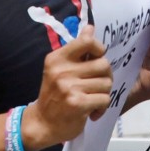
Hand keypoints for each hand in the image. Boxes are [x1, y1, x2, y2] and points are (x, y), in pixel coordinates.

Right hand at [20, 24, 112, 150]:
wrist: (42, 123)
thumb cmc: (54, 94)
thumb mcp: (60, 68)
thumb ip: (77, 49)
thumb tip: (90, 27)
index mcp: (57, 57)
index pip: (87, 42)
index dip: (99, 49)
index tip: (96, 59)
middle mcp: (62, 70)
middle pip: (103, 64)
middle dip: (105, 75)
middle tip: (96, 84)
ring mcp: (69, 87)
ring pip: (106, 83)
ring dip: (103, 93)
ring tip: (92, 98)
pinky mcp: (78, 103)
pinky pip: (105, 99)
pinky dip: (102, 107)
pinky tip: (92, 111)